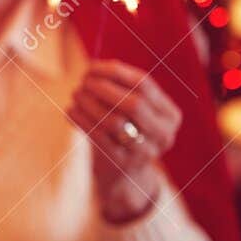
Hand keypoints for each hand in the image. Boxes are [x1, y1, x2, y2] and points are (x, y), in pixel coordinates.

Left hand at [67, 59, 181, 221]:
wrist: (124, 174)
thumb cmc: (126, 131)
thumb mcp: (133, 111)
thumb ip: (122, 89)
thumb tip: (95, 66)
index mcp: (170, 115)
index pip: (145, 85)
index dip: (116, 72)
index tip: (92, 66)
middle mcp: (163, 135)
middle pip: (134, 103)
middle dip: (104, 88)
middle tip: (83, 81)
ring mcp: (144, 152)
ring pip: (114, 121)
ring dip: (90, 103)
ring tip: (75, 94)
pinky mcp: (121, 164)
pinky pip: (98, 137)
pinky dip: (81, 120)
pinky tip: (70, 110)